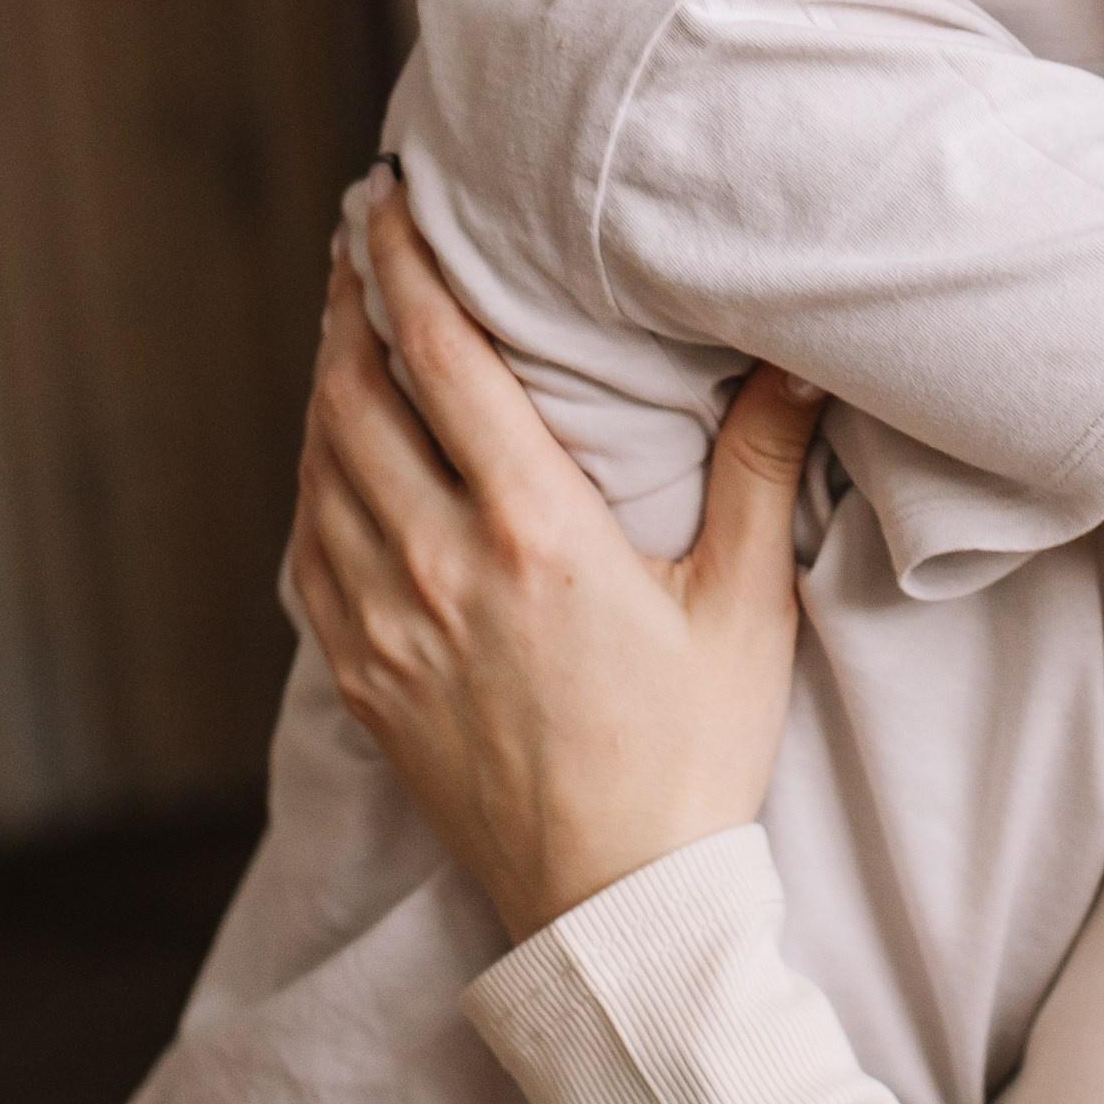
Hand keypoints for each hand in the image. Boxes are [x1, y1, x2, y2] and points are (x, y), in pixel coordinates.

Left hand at [290, 178, 825, 941]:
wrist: (617, 905)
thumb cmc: (693, 756)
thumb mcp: (745, 607)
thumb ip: (758, 470)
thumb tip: (796, 358)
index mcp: (534, 533)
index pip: (440, 359)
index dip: (401, 263)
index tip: (385, 198)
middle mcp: (440, 568)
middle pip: (356, 396)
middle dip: (350, 303)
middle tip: (358, 240)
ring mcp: (387, 627)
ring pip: (319, 469)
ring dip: (325, 384)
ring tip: (346, 326)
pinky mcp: (363, 680)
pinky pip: (308, 552)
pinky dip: (311, 482)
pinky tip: (333, 454)